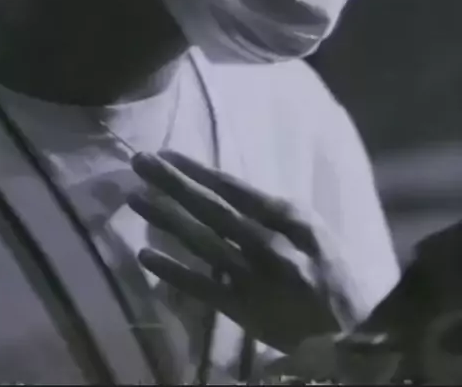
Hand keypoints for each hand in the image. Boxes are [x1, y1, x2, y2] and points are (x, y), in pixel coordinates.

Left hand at [128, 150, 339, 354]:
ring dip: (166, 219)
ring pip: (202, 241)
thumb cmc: (331, 274)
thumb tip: (227, 190)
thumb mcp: (313, 231)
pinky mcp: (244, 310)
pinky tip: (146, 254)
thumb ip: (275, 212)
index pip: (234, 187)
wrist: (351, 334)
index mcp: (290, 217)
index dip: (197, 169)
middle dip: (173, 183)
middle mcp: (270, 242)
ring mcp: (254, 277)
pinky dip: (173, 271)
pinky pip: (202, 287)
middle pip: (212, 208)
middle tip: (139, 161)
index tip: (167, 153)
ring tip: (136, 198)